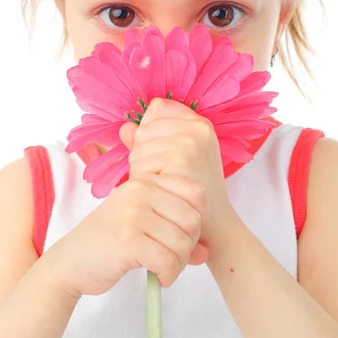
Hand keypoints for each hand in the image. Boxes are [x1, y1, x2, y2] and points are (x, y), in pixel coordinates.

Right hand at [46, 173, 206, 297]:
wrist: (71, 261)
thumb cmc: (109, 242)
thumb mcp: (143, 226)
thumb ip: (175, 231)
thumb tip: (206, 252)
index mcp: (146, 180)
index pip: (196, 192)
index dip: (199, 219)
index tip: (183, 236)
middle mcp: (140, 190)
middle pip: (193, 219)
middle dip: (190, 245)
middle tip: (174, 258)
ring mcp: (133, 213)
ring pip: (183, 242)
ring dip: (179, 264)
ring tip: (165, 268)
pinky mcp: (128, 240)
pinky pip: (168, 260)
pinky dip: (168, 275)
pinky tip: (158, 277)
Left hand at [121, 98, 238, 248]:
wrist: (213, 228)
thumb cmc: (191, 195)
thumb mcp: (176, 160)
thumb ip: (150, 140)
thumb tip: (124, 129)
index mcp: (199, 123)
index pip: (157, 109)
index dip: (151, 132)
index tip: (163, 155)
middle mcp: (197, 128)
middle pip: (143, 130)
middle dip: (143, 155)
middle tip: (165, 178)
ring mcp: (190, 142)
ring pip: (137, 148)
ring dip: (141, 171)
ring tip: (163, 187)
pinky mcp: (180, 159)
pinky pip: (140, 165)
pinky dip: (143, 182)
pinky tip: (160, 194)